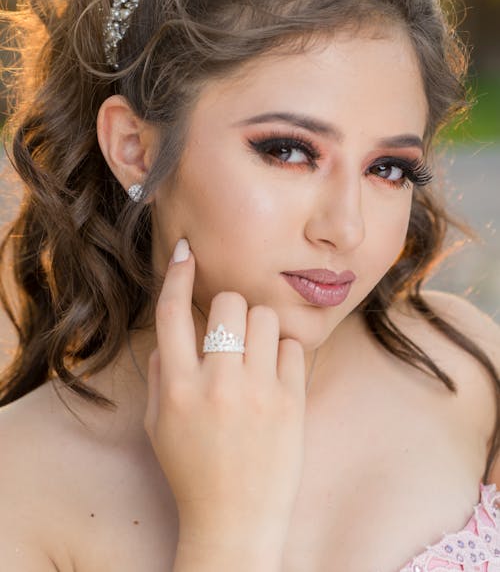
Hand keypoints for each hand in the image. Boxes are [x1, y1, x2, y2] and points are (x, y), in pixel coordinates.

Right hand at [144, 239, 305, 552]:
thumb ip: (160, 374)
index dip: (176, 274)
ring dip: (258, 327)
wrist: (235, 522)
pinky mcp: (292, 402)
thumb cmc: (191, 473)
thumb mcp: (157, 425)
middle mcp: (217, 383)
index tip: (185, 250)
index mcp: (178, 387)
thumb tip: (169, 336)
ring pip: (265, 317)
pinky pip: (293, 347)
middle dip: (228, 309)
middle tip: (230, 332)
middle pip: (227, 303)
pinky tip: (276, 374)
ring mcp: (258, 392)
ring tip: (256, 354)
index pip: (172, 313)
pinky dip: (284, 353)